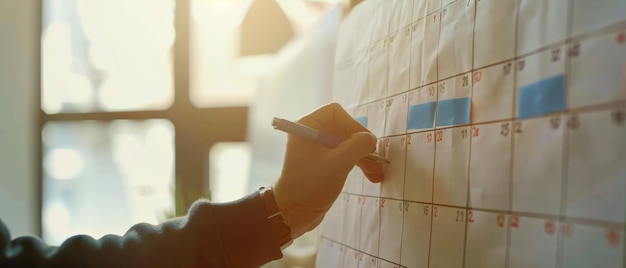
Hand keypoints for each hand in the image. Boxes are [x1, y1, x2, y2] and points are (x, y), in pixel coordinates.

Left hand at [273, 103, 383, 238]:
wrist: (293, 213)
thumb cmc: (311, 185)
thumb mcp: (339, 162)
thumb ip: (358, 145)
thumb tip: (371, 139)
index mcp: (307, 126)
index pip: (336, 113)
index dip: (353, 125)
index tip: (363, 143)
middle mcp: (310, 133)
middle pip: (343, 128)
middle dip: (361, 145)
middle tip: (376, 160)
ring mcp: (316, 148)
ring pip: (346, 143)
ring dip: (362, 156)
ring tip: (376, 174)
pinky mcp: (321, 162)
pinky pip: (343, 155)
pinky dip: (356, 163)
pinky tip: (369, 174)